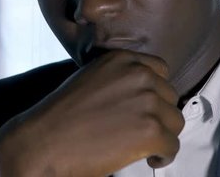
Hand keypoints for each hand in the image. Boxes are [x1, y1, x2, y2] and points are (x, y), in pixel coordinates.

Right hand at [0, 50, 184, 176]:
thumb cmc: (61, 117)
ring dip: (163, 135)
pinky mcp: (151, 130)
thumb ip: (118, 79)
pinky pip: (172, 145)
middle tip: (141, 131)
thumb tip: (142, 95)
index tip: (148, 108)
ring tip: (145, 147)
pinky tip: (148, 159)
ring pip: (175, 121)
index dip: (155, 93)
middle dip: (159, 115)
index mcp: (122, 60)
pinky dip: (163, 156)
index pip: (160, 71)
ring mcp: (147, 101)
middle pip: (170, 97)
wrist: (44, 142)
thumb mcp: (90, 79)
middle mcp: (138, 75)